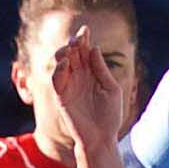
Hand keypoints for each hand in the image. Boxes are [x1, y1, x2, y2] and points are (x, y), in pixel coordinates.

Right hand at [50, 24, 126, 150]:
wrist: (102, 137)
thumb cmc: (110, 115)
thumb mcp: (111, 89)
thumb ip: (102, 70)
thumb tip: (94, 48)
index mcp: (92, 73)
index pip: (85, 51)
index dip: (84, 40)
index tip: (86, 29)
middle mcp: (79, 76)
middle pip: (72, 53)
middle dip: (73, 43)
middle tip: (78, 38)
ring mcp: (69, 85)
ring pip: (61, 63)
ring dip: (63, 53)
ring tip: (70, 48)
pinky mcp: (62, 96)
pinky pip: (56, 80)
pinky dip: (59, 70)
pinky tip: (66, 63)